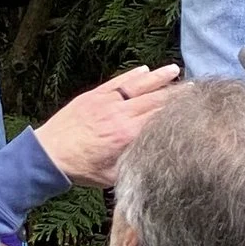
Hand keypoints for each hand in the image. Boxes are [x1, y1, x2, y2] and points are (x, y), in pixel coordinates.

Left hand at [33, 64, 182, 186]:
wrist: (47, 155)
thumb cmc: (80, 169)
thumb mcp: (112, 176)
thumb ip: (135, 165)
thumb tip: (156, 161)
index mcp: (127, 135)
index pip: (161, 117)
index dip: (180, 110)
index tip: (197, 105)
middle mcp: (120, 114)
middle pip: (155, 98)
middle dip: (177, 92)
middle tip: (196, 86)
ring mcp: (106, 101)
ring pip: (138, 85)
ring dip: (158, 77)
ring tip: (176, 70)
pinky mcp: (93, 95)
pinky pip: (118, 82)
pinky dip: (133, 75)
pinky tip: (146, 69)